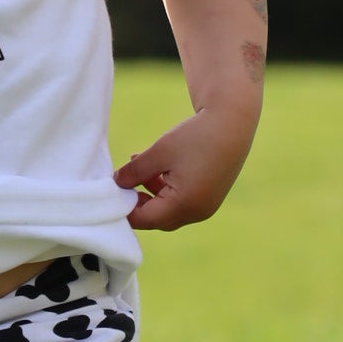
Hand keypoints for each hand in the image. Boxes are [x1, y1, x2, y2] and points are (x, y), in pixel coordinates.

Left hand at [114, 105, 254, 231]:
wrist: (233, 122)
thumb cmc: (195, 137)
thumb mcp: (158, 153)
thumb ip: (133, 172)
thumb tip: (115, 184)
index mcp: (183, 205)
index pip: (144, 219)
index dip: (123, 208)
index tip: (109, 192)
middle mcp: (197, 212)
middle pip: (156, 218)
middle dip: (137, 202)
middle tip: (121, 182)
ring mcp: (206, 206)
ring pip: (169, 209)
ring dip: (150, 193)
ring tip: (137, 167)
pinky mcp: (210, 196)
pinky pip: (182, 201)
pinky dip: (166, 190)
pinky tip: (156, 168)